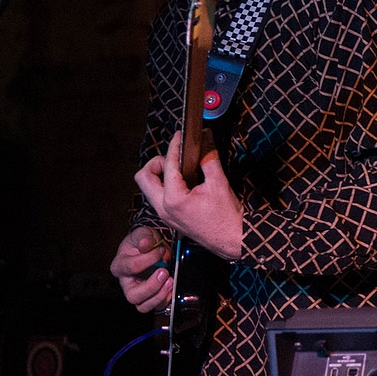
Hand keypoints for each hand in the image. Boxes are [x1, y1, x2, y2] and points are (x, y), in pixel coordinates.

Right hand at [109, 226, 172, 312]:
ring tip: (170, 281)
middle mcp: (126, 283)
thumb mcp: (142, 234)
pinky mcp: (150, 298)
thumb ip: (144, 237)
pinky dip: (166, 300)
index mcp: (119, 266)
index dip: (148, 259)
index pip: (131, 267)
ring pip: (143, 306)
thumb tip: (145, 244)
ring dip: (159, 296)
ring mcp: (138, 293)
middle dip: (151, 286)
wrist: (150, 247)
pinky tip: (172, 288)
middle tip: (164, 272)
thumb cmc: (143, 242)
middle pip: (133, 295)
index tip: (160, 250)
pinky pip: (156, 307)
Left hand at [135, 130, 243, 259]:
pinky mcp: (169, 218)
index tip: (181, 135)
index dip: (175, 146)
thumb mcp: (219, 184)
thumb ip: (209, 159)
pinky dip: (165, 185)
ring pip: (148, 188)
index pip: (168, 165)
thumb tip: (206, 139)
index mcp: (173, 199)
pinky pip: (158, 196)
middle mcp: (163, 208)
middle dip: (156, 162)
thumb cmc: (227, 216)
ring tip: (181, 169)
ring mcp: (164, 215)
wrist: (233, 240)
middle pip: (144, 177)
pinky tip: (184, 181)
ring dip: (159, 174)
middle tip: (176, 158)